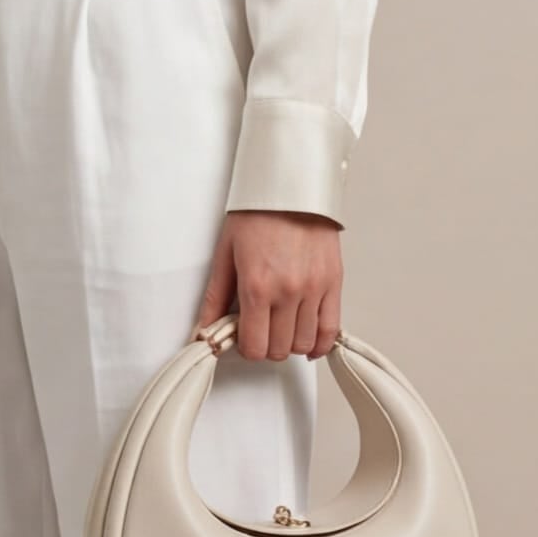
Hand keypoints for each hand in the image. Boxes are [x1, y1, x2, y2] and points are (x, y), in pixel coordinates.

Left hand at [193, 208, 344, 360]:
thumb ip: (215, 297)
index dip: (246, 347)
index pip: (254, 347)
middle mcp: (288, 292)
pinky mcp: (333, 283)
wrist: (291, 187)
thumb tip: (203, 330)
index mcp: (257, 286)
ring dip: (290, 343)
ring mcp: (314, 289)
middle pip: (278, 350)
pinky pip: (330, 330)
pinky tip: (308, 340)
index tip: (243, 335)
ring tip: (281, 327)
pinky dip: (319, 343)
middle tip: (260, 328)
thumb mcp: (226, 252)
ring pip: (304, 344)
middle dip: (265, 345)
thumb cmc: (257, 214)